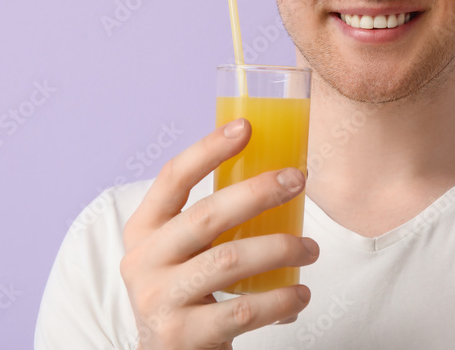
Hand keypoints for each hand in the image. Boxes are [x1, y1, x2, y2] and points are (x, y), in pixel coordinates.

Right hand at [120, 119, 318, 349]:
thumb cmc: (189, 292)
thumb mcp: (183, 251)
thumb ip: (211, 220)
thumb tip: (276, 172)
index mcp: (144, 230)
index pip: (172, 178)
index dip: (209, 149)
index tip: (246, 126)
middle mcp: (144, 261)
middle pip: (208, 216)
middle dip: (259, 192)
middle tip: (298, 181)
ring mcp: (159, 299)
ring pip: (229, 261)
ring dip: (280, 248)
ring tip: (311, 249)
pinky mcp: (183, 335)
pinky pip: (242, 310)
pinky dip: (280, 299)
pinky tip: (300, 294)